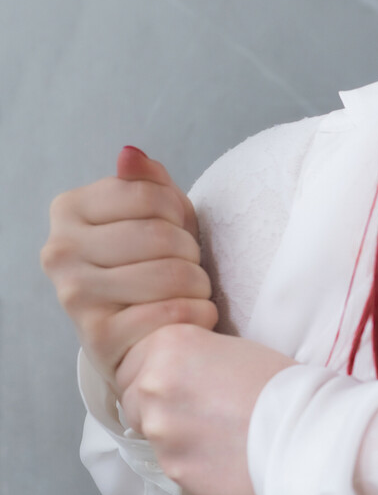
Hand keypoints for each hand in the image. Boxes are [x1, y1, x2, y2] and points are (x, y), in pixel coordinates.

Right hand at [40, 146, 218, 392]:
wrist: (135, 339)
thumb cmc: (150, 266)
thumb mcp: (153, 216)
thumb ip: (147, 182)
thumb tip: (129, 154)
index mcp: (68, 210)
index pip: (150, 195)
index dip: (180, 215)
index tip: (177, 232)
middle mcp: (60, 251)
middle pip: (161, 236)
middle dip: (191, 254)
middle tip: (189, 269)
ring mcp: (74, 295)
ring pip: (171, 275)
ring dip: (199, 286)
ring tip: (192, 292)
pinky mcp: (98, 337)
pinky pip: (171, 314)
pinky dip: (199, 314)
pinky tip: (193, 316)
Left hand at [114, 323, 297, 494]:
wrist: (310, 433)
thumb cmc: (284, 386)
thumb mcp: (230, 348)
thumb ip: (188, 358)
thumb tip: (168, 376)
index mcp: (169, 344)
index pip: (131, 359)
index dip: (153, 371)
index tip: (176, 382)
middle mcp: (153, 383)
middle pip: (131, 396)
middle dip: (156, 403)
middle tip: (195, 410)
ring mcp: (160, 429)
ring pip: (149, 431)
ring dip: (173, 433)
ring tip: (214, 434)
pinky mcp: (173, 467)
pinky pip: (172, 461)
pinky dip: (190, 460)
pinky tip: (222, 454)